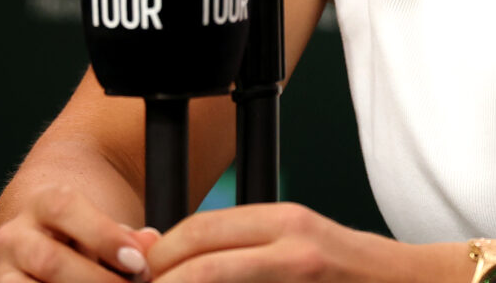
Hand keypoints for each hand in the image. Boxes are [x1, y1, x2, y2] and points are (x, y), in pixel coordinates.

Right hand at [0, 185, 160, 281]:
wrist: (41, 235)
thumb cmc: (85, 230)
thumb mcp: (104, 222)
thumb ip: (127, 235)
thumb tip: (149, 243)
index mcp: (42, 203)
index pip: (66, 210)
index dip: (104, 237)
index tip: (138, 262)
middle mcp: (14, 236)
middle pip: (49, 260)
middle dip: (95, 280)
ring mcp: (3, 270)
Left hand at [145, 202, 423, 282]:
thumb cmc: (355, 276)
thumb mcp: (302, 247)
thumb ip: (247, 249)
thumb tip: (174, 254)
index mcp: (285, 220)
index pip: (201, 226)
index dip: (161, 252)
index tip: (140, 272)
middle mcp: (293, 240)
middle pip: (201, 254)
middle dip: (160, 279)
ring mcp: (303, 268)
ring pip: (214, 277)